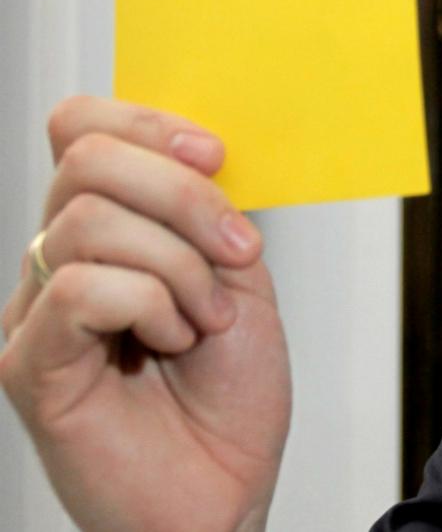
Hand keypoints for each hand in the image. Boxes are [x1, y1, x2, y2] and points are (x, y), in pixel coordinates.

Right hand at [0, 97, 290, 531]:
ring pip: (84, 220)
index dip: (148, 122)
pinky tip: (172, 341)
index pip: (82, 128)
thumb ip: (209, 213)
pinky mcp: (29, 364)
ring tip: (207, 321)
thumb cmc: (230, 399)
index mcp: (109, 231)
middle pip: (86, 158)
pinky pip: (77, 289)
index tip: (216, 156)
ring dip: (178, 264)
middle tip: (237, 254)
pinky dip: (148, 303)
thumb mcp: (238, 279)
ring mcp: (37, 312)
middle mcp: (60, 262)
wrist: (226, 493)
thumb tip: (196, 150)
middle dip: (182, 194)